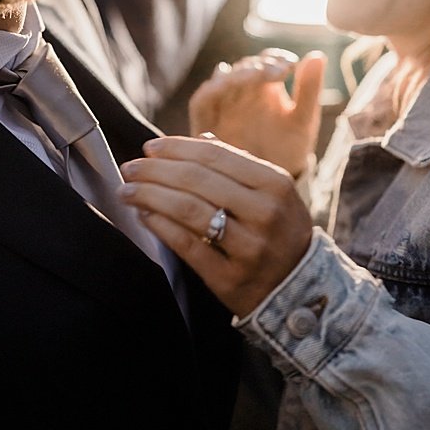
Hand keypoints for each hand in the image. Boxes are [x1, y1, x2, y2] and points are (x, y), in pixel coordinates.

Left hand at [119, 135, 314, 317]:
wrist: (302, 290)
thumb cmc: (278, 232)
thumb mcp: (272, 194)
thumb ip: (238, 165)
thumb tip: (200, 139)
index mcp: (275, 185)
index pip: (214, 156)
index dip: (176, 148)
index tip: (149, 147)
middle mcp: (265, 213)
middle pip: (196, 180)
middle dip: (154, 170)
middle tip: (130, 168)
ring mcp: (249, 248)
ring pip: (187, 210)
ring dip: (149, 195)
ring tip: (127, 190)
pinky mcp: (230, 278)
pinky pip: (186, 245)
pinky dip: (159, 225)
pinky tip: (143, 215)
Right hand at [187, 49, 324, 176]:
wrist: (269, 184)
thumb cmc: (288, 149)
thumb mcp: (303, 120)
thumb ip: (308, 89)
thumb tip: (317, 55)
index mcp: (267, 86)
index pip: (267, 60)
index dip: (274, 58)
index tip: (288, 67)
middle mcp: (242, 91)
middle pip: (243, 67)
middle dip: (256, 67)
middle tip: (273, 73)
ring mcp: (223, 105)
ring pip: (221, 80)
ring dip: (235, 74)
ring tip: (253, 77)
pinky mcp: (205, 122)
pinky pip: (201, 102)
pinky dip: (208, 91)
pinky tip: (220, 87)